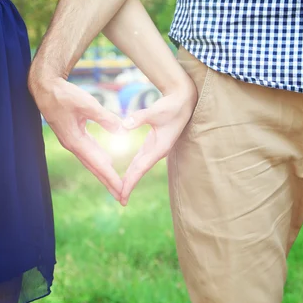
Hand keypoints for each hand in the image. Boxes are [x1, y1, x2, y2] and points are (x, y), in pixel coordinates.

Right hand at [28, 68, 122, 200]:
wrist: (45, 88)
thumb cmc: (64, 94)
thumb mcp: (86, 103)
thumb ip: (104, 117)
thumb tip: (121, 130)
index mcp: (75, 141)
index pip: (98, 164)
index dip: (110, 177)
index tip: (121, 190)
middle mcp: (73, 145)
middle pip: (94, 168)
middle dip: (108, 182)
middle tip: (121, 197)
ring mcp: (72, 140)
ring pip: (91, 161)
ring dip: (103, 172)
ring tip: (115, 185)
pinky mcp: (73, 134)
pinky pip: (89, 151)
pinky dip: (99, 159)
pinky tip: (107, 161)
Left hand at [120, 79, 197, 205]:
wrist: (183, 101)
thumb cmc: (171, 106)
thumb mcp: (156, 111)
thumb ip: (139, 117)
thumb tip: (124, 125)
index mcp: (159, 147)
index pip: (141, 168)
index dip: (131, 182)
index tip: (122, 194)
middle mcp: (157, 151)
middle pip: (140, 171)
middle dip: (129, 185)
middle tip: (119, 200)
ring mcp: (156, 148)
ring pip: (140, 166)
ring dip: (131, 179)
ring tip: (121, 192)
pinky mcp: (153, 143)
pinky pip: (140, 159)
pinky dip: (133, 168)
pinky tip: (127, 175)